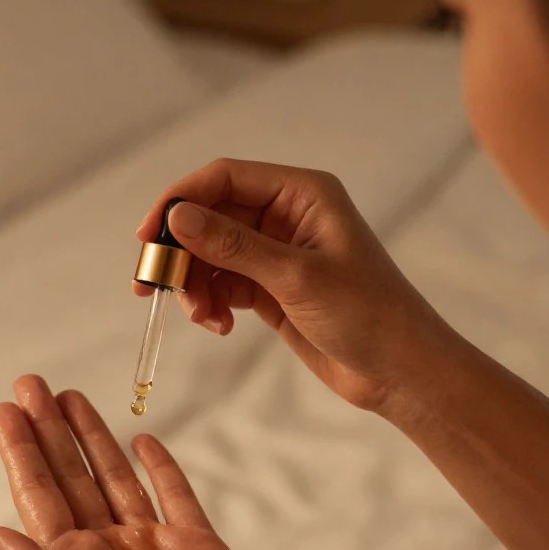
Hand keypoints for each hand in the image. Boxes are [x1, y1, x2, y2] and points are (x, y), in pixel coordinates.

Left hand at [0, 376, 295, 549]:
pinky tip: (139, 438)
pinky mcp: (197, 546)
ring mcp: (152, 548)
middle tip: (29, 382)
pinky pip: (173, 494)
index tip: (4, 411)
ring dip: (92, 438)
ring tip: (69, 395)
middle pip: (70, 479)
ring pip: (115, 478)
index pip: (38, 499)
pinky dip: (158, 466)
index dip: (21, 453)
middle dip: (48, 432)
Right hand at [136, 159, 454, 413]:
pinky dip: (211, 303)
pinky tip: (218, 326)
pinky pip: (224, 285)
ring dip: (194, 284)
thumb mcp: (295, 277)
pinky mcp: (272, 289)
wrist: (400, 371)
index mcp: (303, 193)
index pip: (224, 178)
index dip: (179, 201)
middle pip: (211, 217)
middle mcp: (288, 215)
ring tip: (200, 317)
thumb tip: (178, 218)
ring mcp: (278, 253)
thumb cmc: (368, 314)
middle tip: (152, 285)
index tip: (148, 237)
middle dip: (181, 251)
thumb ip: (234, 246)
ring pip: (212, 255)